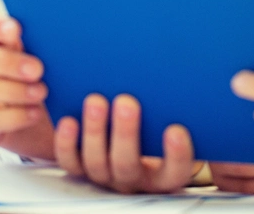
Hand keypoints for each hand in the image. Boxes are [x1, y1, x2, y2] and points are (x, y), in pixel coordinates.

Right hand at [0, 6, 53, 157]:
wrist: (54, 119)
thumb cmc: (51, 75)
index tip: (15, 29)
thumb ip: (41, 38)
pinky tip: (35, 113)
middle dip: (5, 60)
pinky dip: (13, 116)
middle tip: (38, 69)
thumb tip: (54, 21)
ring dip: (11, 89)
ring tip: (42, 92)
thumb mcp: (48, 54)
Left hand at [55, 93, 197, 192]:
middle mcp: (133, 178)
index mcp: (163, 174)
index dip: (177, 155)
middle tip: (127, 102)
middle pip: (128, 165)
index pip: (175, 171)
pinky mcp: (81, 167)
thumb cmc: (157, 129)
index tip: (176, 130)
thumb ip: (179, 112)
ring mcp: (106, 175)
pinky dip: (67, 143)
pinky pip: (71, 161)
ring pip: (97, 163)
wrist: (135, 139)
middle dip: (125, 133)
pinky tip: (69, 120)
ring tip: (96, 100)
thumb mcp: (172, 124)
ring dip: (95, 131)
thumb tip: (186, 75)